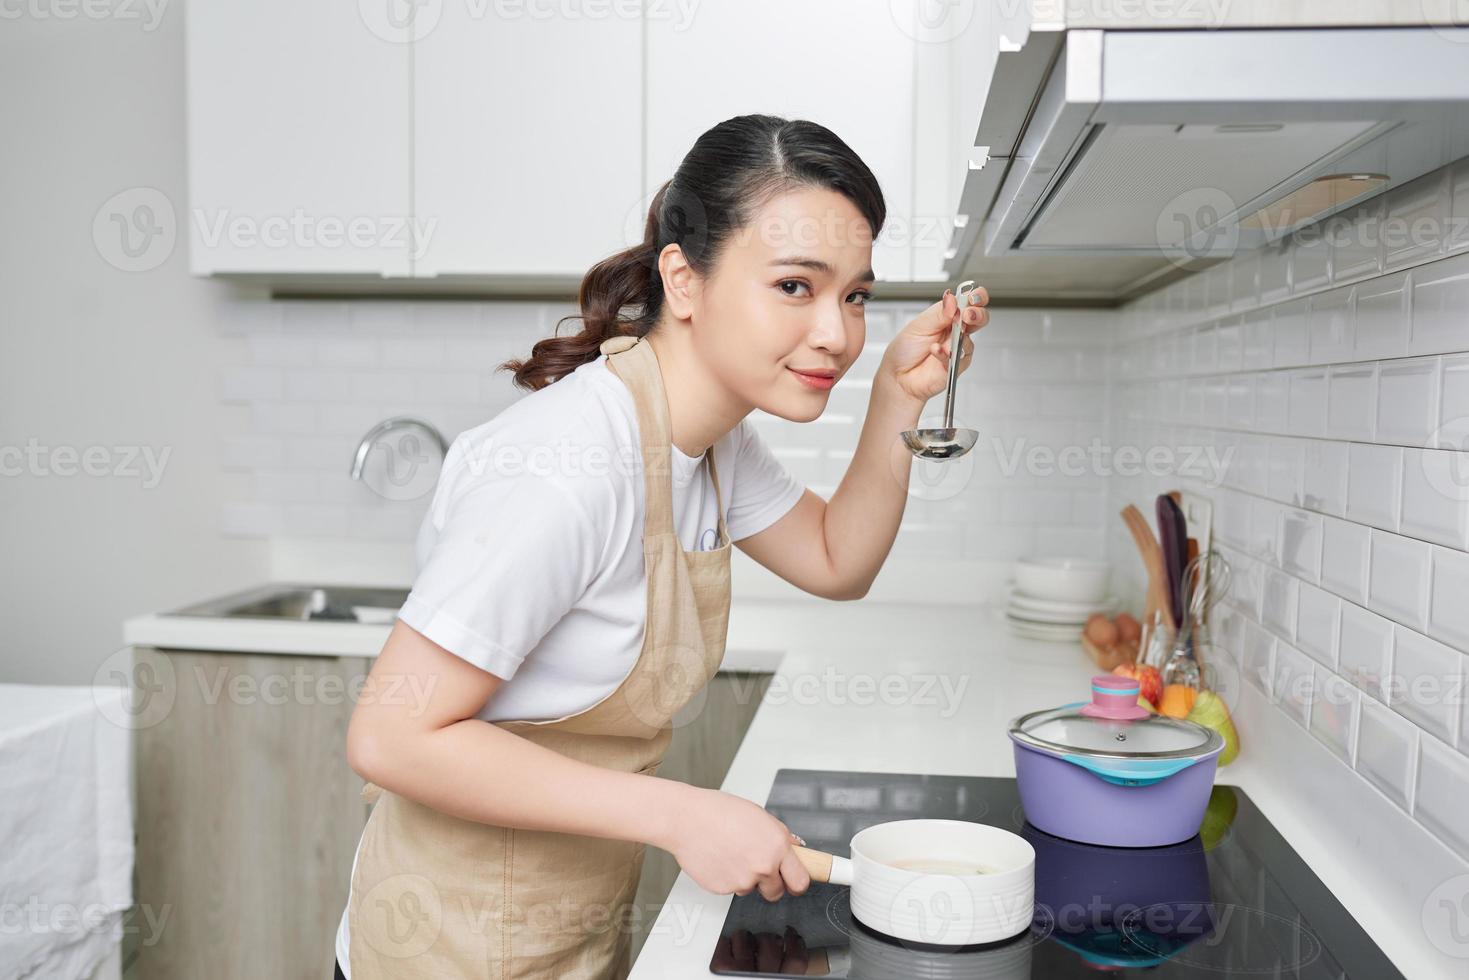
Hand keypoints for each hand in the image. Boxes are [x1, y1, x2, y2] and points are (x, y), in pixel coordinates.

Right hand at [660, 787, 810, 900]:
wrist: (686, 819)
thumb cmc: (718, 811)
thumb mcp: (759, 815)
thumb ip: (778, 836)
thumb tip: (793, 850)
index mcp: (777, 845)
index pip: (801, 880)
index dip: (798, 883)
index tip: (796, 883)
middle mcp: (764, 866)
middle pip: (777, 892)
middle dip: (771, 884)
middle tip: (759, 869)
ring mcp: (743, 880)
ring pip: (751, 889)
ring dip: (744, 877)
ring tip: (730, 852)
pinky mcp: (724, 889)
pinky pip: (731, 888)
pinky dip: (726, 877)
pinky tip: (719, 858)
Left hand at [879, 286, 989, 403]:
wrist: (898, 375)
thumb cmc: (906, 349)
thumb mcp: (919, 325)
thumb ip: (939, 313)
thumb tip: (951, 299)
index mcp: (947, 315)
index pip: (969, 302)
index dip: (976, 297)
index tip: (973, 297)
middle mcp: (955, 331)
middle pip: (980, 319)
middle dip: (978, 315)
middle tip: (967, 316)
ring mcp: (958, 348)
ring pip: (970, 340)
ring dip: (956, 339)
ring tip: (940, 343)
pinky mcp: (957, 366)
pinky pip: (959, 358)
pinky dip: (946, 355)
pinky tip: (936, 352)